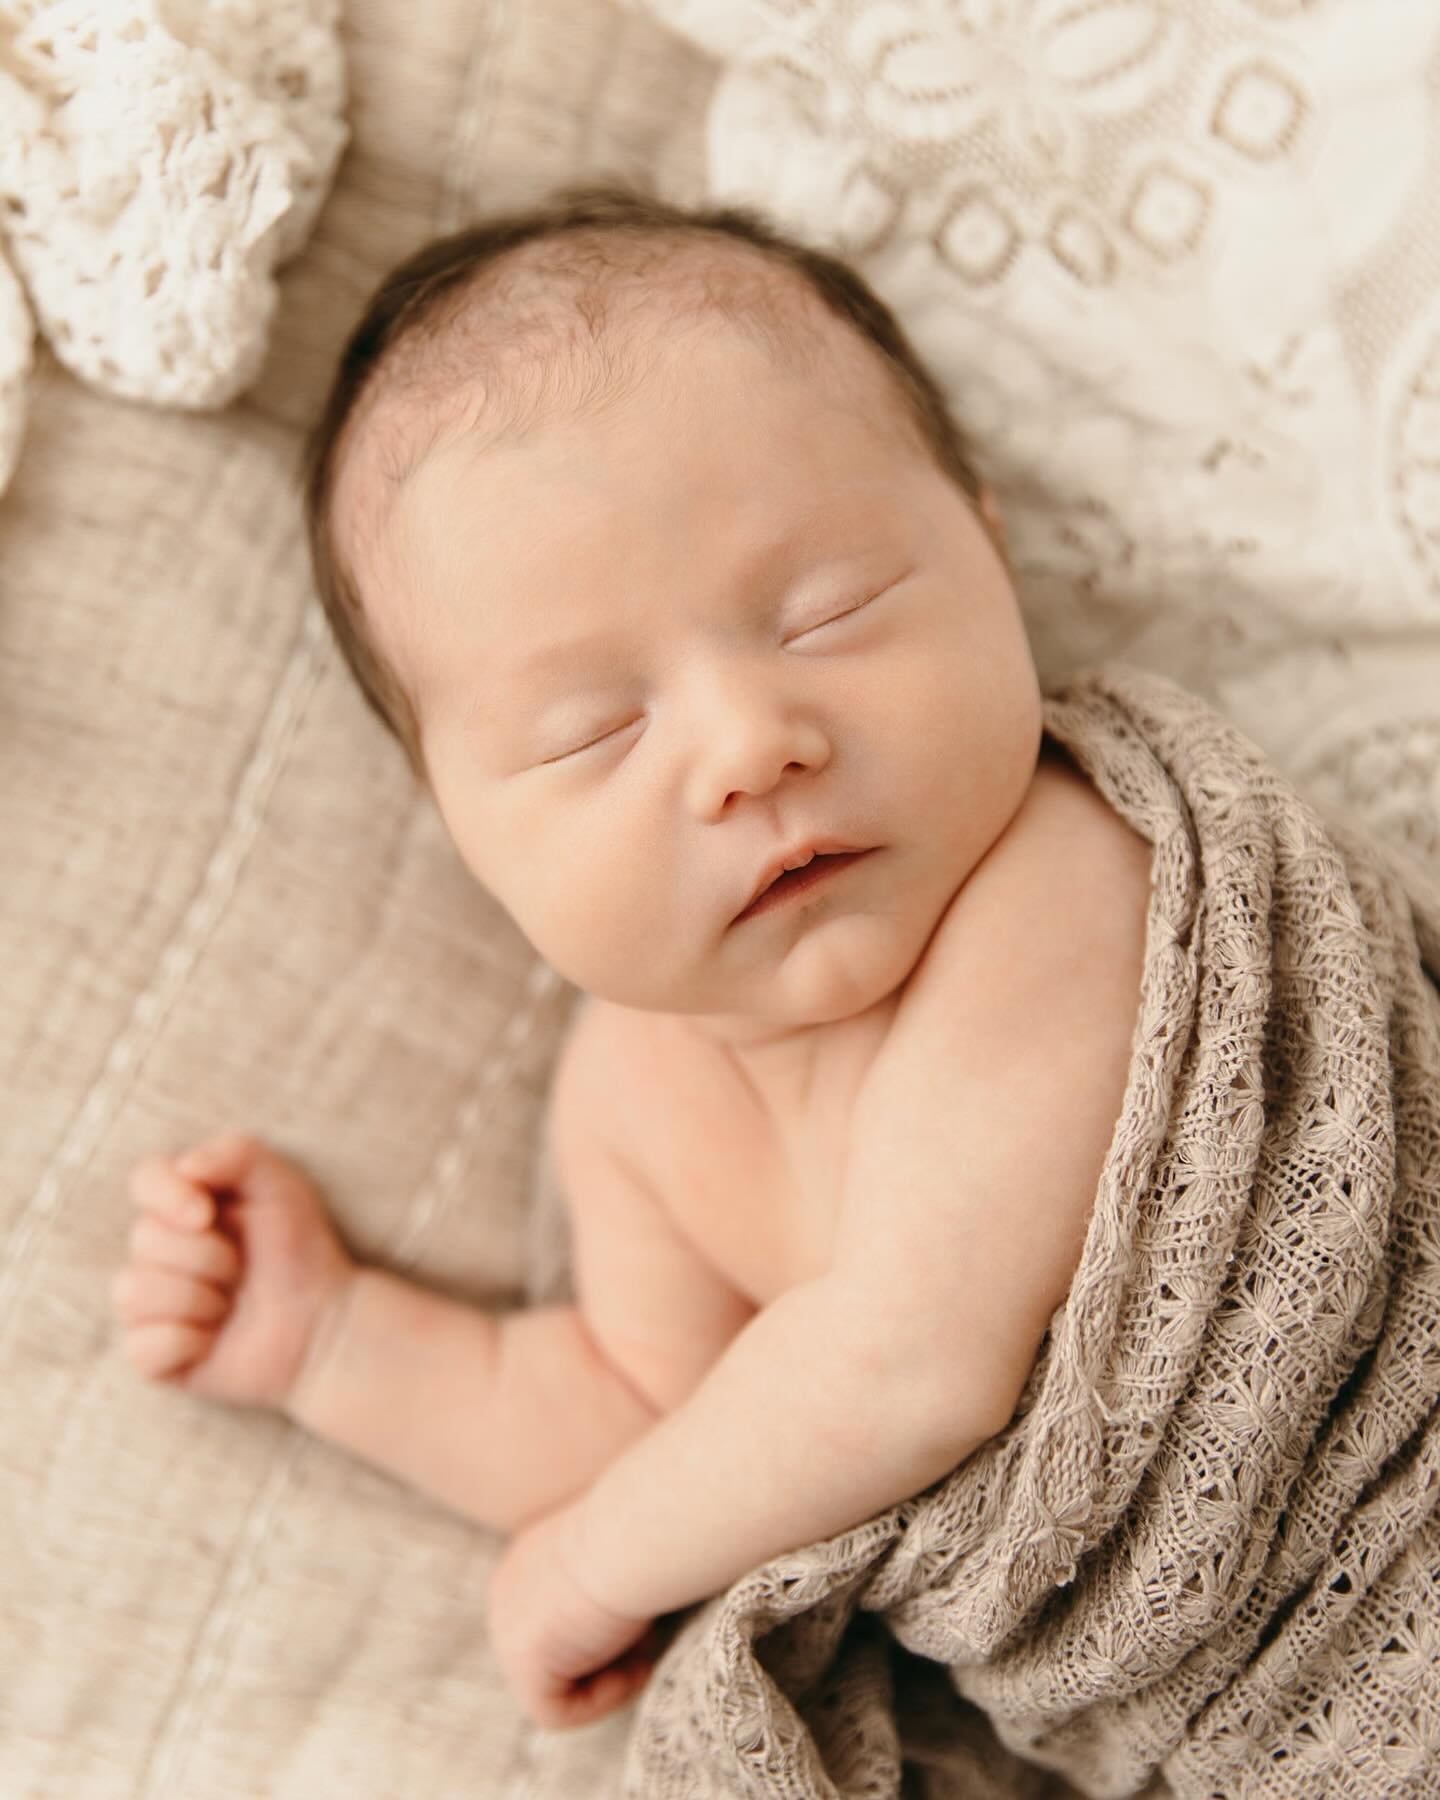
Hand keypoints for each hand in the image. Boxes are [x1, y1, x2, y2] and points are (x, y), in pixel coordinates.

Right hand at [111, 1132, 357, 1411]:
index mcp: (184, 1206)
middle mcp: (159, 1253)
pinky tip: (215, 1341)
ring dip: (200, 1299)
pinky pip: (141, 1346)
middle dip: (208, 1256)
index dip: (168, 1196)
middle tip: (243, 1270)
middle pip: (144, 1238)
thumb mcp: (281, 1188)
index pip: (145, 1180)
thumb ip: (237, 1155)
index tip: (206, 1215)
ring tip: (232, 1305)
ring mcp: (151, 1305)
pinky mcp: (153, 1355)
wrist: (324, 1323)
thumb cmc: (301, 1252)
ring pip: (134, 1291)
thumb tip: (185, 1166)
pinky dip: (187, 1342)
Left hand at [486, 1501, 666, 1729]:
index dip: (608, 1625)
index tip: (644, 1611)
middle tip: (649, 1633)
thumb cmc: (643, 1532)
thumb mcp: (617, 1556)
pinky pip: (557, 1712)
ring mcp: (506, 1628)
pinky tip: (636, 1662)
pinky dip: (606, 1698)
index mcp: (526, 1561)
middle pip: (556, 1654)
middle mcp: (506, 1593)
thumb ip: (603, 1587)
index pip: (560, 1620)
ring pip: (557, 1686)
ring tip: (646, 1642)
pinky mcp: (521, 1663)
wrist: (637, 1530)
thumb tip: (625, 1630)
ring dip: (610, 1674)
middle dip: (607, 1652)